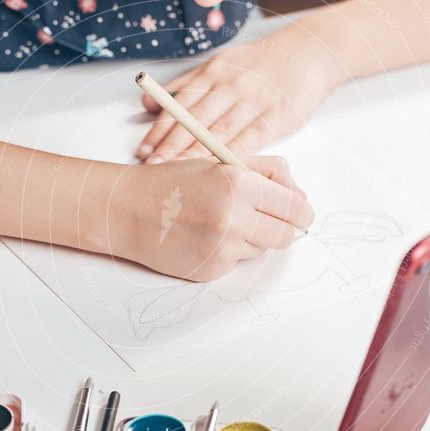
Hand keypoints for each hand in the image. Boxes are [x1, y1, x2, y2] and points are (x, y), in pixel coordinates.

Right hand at [106, 155, 313, 281]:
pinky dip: (227, 252)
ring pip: (262, 250)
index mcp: (240, 184)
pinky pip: (237, 263)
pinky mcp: (212, 269)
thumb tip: (302, 197)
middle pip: (287, 236)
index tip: (298, 213)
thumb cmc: (173, 182)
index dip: (300, 212)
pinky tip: (204, 237)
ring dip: (250, 238)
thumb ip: (267, 171)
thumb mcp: (221, 161)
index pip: (296, 209)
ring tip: (219, 222)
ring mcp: (223, 248)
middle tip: (263, 218)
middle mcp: (234, 218)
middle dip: (280, 227)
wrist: (127, 209)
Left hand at [137, 24, 346, 162]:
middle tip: (153, 166)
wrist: (309, 53)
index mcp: (213, 72)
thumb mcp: (220, 64)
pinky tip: (218, 172)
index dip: (160, 129)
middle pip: (195, 120)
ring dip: (196, 154)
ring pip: (219, 132)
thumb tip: (146, 102)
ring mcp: (254, 101)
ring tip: (177, 172)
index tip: (144, 150)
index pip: (180, 105)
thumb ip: (184, 85)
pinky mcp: (276, 117)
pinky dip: (232, 156)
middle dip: (171, 145)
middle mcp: (231, 85)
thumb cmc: (259, 64)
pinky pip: (250, 140)